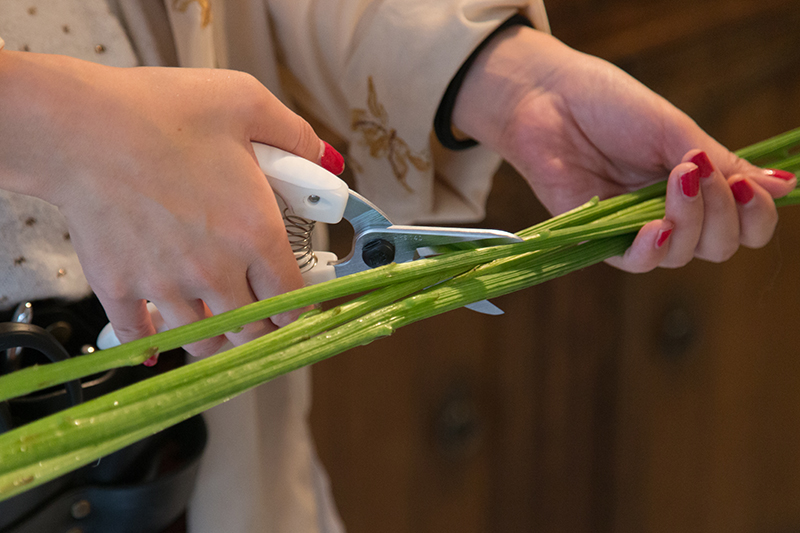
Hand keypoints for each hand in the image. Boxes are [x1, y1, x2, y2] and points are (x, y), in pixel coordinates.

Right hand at [0, 52, 343, 356]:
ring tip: (218, 323)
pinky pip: (138, 336)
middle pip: (252, 328)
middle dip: (263, 325)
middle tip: (260, 310)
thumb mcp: (245, 102)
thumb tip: (327, 161)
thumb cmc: (160, 110)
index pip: (293, 297)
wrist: (78, 124)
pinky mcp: (119, 287)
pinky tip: (156, 340)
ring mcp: (165, 284)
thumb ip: (295, 135)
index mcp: (254, 232)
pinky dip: (150, 343)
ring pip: (203, 339)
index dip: (300, 304)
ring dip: (216, 337)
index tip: (296, 300)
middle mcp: (214, 269)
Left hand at [453, 27, 795, 271]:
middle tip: (703, 171)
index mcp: (693, 187)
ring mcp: (633, 227)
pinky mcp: (598, 236)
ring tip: (678, 178)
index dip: (756, 216)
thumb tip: (785, 186)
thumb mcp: (676, 131)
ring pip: (683, 255)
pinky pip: (636, 261)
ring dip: (691, 220)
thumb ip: (723, 164)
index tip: (747, 186)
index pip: (742, 225)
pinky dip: (654, 248)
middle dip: (725, 214)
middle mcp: (668, 213)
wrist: (549, 99)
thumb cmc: (610, 106)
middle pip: (719, 246)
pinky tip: (658, 226)